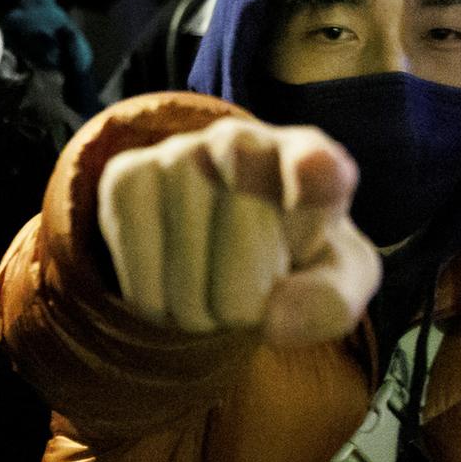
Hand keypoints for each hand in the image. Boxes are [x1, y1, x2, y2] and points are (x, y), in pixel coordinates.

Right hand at [97, 117, 380, 346]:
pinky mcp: (127, 176)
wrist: (222, 241)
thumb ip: (329, 303)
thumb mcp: (333, 283)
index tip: (314, 168)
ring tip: (214, 285)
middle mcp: (244, 141)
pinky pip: (140, 275)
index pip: (317, 166)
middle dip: (249, 298)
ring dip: (202, 309)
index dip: (314, 171)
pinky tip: (174, 279)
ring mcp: (180, 152)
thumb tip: (274, 320)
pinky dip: (158, 304)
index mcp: (316, 163)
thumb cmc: (291, 258)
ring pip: (188, 269)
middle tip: (252, 292)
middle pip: (245, 243)